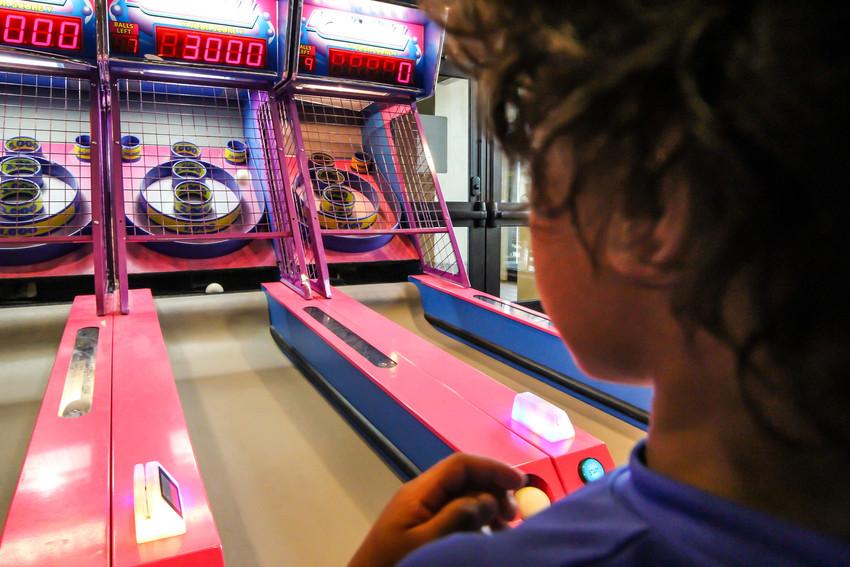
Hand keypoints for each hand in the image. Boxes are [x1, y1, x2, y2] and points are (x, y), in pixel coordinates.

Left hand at [348, 453, 523, 566]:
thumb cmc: (393, 563)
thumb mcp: (426, 542)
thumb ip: (457, 517)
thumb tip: (487, 499)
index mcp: (419, 492)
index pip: (460, 465)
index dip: (492, 468)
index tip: (519, 484)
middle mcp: (422, 495)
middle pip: (464, 479)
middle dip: (493, 489)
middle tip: (514, 515)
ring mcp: (422, 511)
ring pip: (462, 497)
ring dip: (487, 507)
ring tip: (505, 528)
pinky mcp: (423, 528)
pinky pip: (455, 515)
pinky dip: (476, 521)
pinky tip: (487, 537)